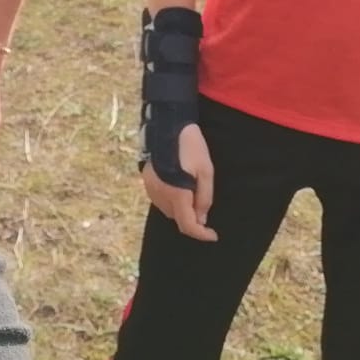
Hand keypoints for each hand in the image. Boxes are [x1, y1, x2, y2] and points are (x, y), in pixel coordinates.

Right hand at [143, 124, 216, 241]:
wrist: (167, 124)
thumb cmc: (190, 146)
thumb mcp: (206, 171)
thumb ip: (204, 198)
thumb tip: (202, 218)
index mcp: (177, 195)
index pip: (188, 226)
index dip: (202, 234)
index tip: (213, 235)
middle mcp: (161, 195)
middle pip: (177, 219)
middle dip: (192, 219)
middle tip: (203, 206)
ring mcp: (151, 188)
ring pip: (167, 210)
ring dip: (180, 210)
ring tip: (191, 193)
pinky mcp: (146, 180)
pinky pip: (159, 199)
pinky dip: (170, 200)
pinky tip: (177, 186)